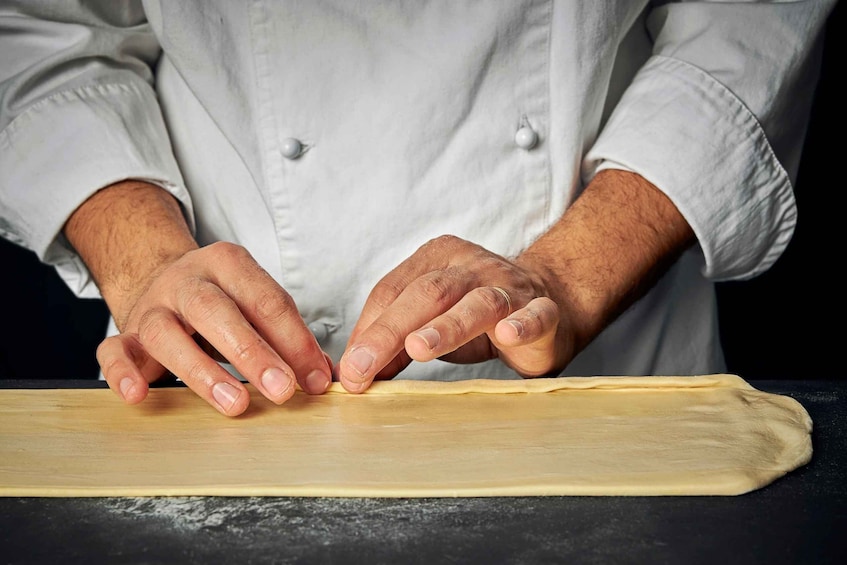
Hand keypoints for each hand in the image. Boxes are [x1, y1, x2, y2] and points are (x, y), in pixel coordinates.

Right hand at [64, 180, 331, 416]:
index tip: (317, 380)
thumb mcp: (256, 304)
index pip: (267, 300)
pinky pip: (114, 350)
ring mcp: (152, 306)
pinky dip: (122, 372)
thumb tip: (322, 376)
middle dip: (253, 352)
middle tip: (283, 390)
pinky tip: (139, 395)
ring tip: (234, 404)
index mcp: (229, 264)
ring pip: (168, 334)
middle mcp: (187, 281)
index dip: (296, 342)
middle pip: (216, 312)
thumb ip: (288, 336)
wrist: (161, 280)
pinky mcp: (126, 333)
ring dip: (202, 372)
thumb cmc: (223, 301)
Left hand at [338, 235, 572, 392]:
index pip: (392, 290)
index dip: (368, 330)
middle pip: (427, 294)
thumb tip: (352, 373)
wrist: (548, 299)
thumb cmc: (476, 313)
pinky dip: (522, 324)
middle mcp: (471, 267)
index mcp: (436, 260)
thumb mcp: (428, 322)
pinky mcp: (543, 311)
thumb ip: (393, 343)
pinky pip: (535, 315)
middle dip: (389, 332)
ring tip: (418, 348)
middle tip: (363, 366)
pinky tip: (507, 335)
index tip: (349, 369)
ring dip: (446, 327)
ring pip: (476, 303)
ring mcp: (509, 286)